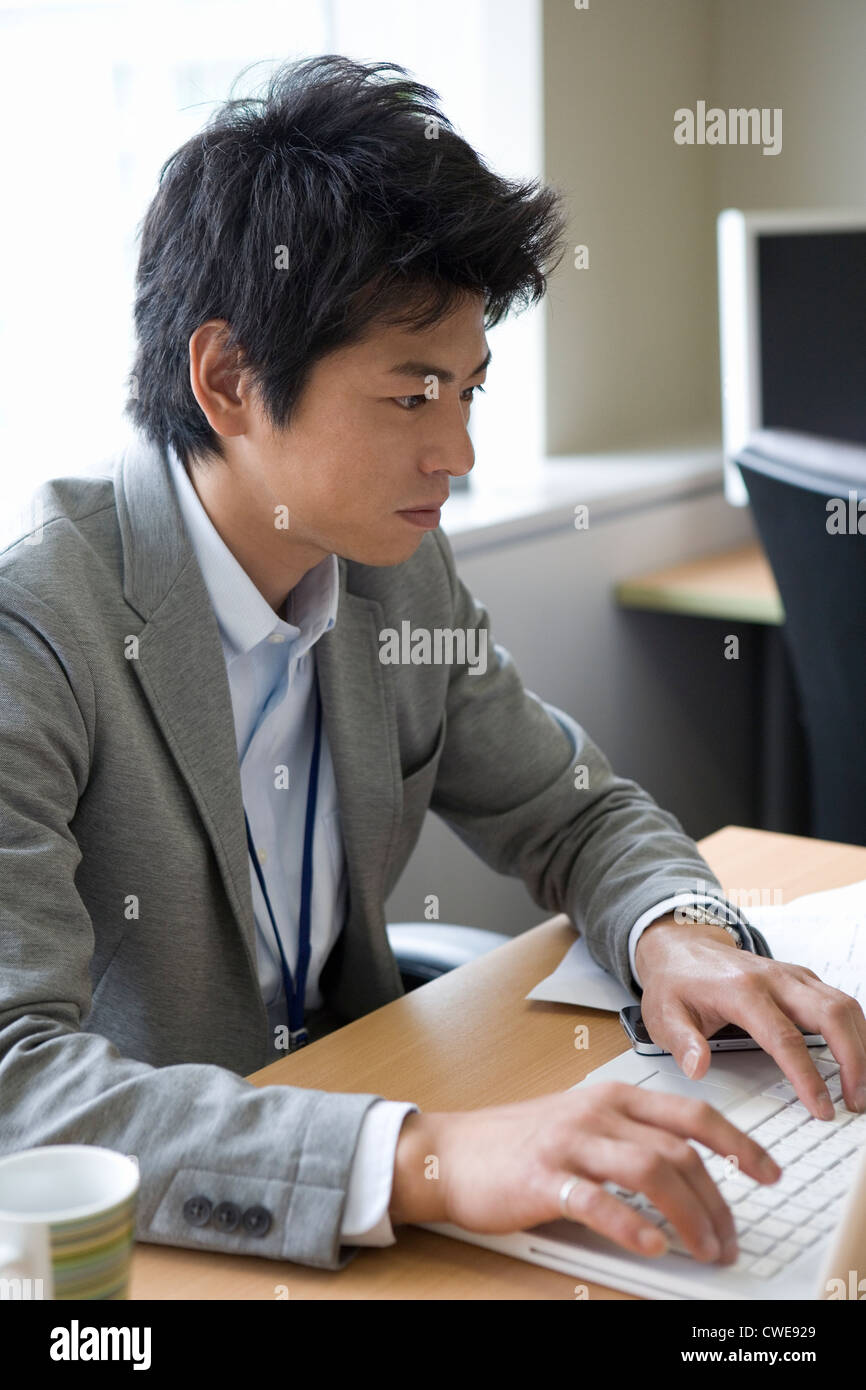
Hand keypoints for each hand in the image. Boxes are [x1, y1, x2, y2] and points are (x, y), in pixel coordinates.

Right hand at [389, 1083, 780, 1263]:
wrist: (450, 1151)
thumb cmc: (519, 1142)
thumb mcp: (582, 1123)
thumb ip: (630, 1138)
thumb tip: (691, 1179)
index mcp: (612, 1096)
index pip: (691, 1115)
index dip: (738, 1143)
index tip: (768, 1172)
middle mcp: (596, 1112)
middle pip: (678, 1150)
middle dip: (717, 1200)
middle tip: (731, 1239)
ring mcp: (569, 1143)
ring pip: (649, 1171)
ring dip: (688, 1216)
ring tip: (705, 1250)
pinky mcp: (542, 1177)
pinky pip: (596, 1201)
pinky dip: (631, 1226)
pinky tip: (651, 1246)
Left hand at [635, 916, 865, 1118]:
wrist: (680, 947)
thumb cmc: (675, 982)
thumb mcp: (662, 1014)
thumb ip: (681, 1042)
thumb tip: (698, 1068)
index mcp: (740, 990)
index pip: (784, 1037)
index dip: (807, 1077)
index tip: (822, 1107)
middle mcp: (773, 978)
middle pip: (831, 1014)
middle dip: (853, 1060)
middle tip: (856, 1101)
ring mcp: (791, 976)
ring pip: (843, 1005)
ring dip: (861, 1046)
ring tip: (861, 1088)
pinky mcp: (801, 979)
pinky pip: (840, 1002)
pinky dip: (855, 1031)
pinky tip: (857, 1058)